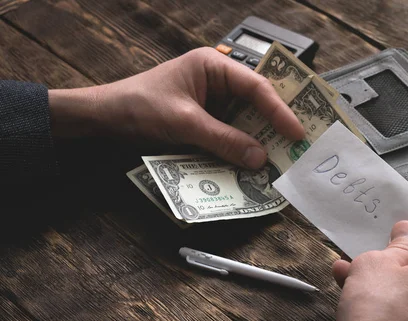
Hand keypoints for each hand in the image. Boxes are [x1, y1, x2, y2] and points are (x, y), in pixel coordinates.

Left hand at [48, 47, 303, 168]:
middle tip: (297, 146)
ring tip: (281, 158)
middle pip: (256, 102)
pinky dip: (241, 147)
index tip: (296, 133)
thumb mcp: (184, 123)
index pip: (256, 87)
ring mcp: (212, 102)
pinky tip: (253, 162)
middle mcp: (217, 81)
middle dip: (274, 124)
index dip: (279, 111)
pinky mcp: (205, 121)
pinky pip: (230, 132)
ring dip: (259, 139)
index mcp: (214, 67)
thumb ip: (223, 139)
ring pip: (245, 120)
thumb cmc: (139, 107)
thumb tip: (259, 158)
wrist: (104, 118)